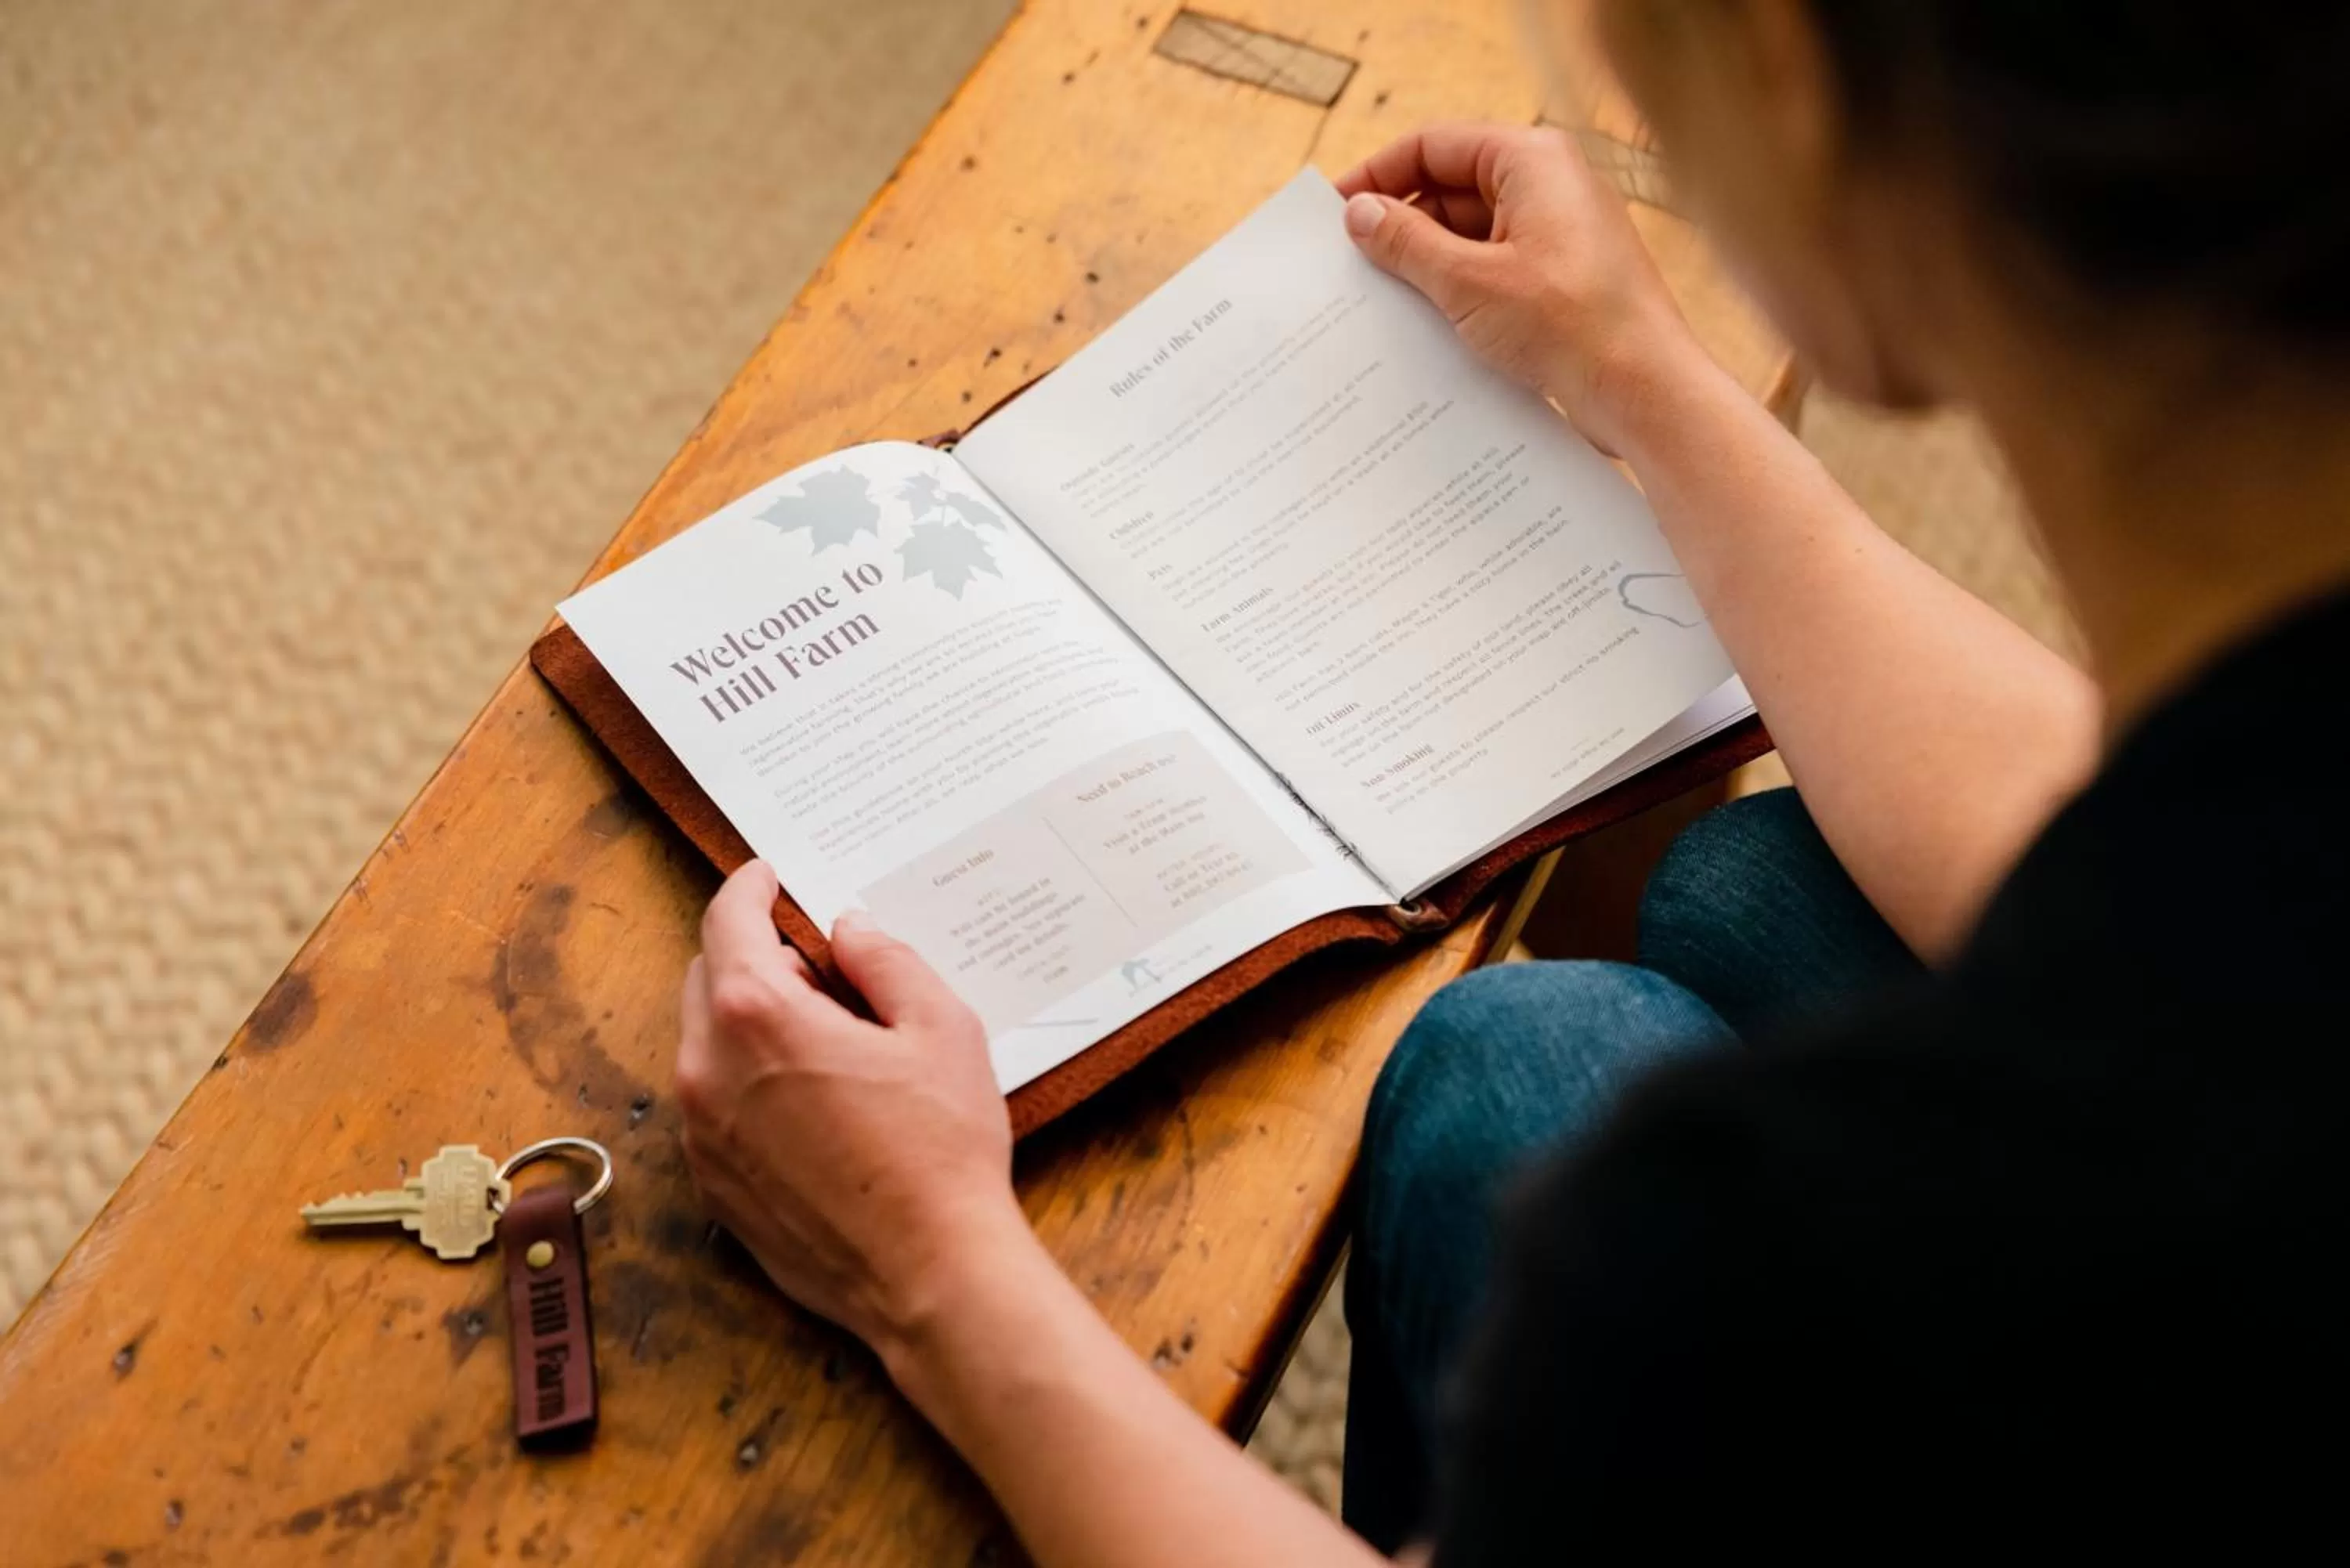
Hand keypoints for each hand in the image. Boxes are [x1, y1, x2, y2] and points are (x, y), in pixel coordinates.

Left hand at [675, 861, 1025, 1357]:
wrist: (930, 1276)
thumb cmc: (942, 1152)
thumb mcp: (941, 1030)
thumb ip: (887, 962)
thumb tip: (850, 932)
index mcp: (758, 1017)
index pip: (728, 921)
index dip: (750, 888)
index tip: (768, 877)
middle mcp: (708, 1071)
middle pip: (708, 980)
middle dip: (753, 958)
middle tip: (821, 970)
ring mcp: (702, 1135)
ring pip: (706, 1047)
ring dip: (750, 1026)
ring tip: (828, 1045)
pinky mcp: (713, 1187)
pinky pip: (714, 1109)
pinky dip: (747, 1087)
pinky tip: (814, 1108)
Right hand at [1337, 123, 1716, 455]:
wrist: (1645, 390)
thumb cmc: (1571, 325)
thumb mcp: (1469, 283)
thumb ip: (1407, 242)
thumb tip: (1360, 214)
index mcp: (1532, 159)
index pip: (1434, 145)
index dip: (1378, 175)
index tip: (1336, 212)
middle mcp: (1551, 183)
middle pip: (1451, 186)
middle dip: (1402, 225)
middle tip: (1354, 267)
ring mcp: (1560, 231)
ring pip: (1471, 232)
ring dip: (1428, 263)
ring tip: (1385, 301)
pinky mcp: (1564, 276)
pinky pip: (1495, 266)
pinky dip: (1460, 287)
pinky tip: (1428, 324)